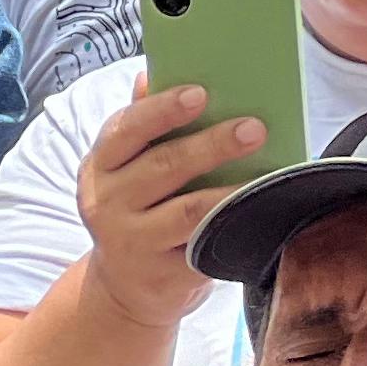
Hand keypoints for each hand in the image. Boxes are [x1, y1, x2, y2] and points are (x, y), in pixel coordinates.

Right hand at [74, 72, 256, 333]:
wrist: (123, 291)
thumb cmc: (137, 213)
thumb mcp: (127, 171)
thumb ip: (142, 127)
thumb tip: (151, 75)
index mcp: (101, 166)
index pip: (126, 130)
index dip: (162, 110)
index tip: (200, 93)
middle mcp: (108, 203)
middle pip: (164, 168)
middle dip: (211, 145)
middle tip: (254, 128)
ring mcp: (134, 244)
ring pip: (187, 211)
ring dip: (229, 190)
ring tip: (265, 174)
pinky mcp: (163, 277)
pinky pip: (204, 249)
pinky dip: (232, 229)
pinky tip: (259, 213)